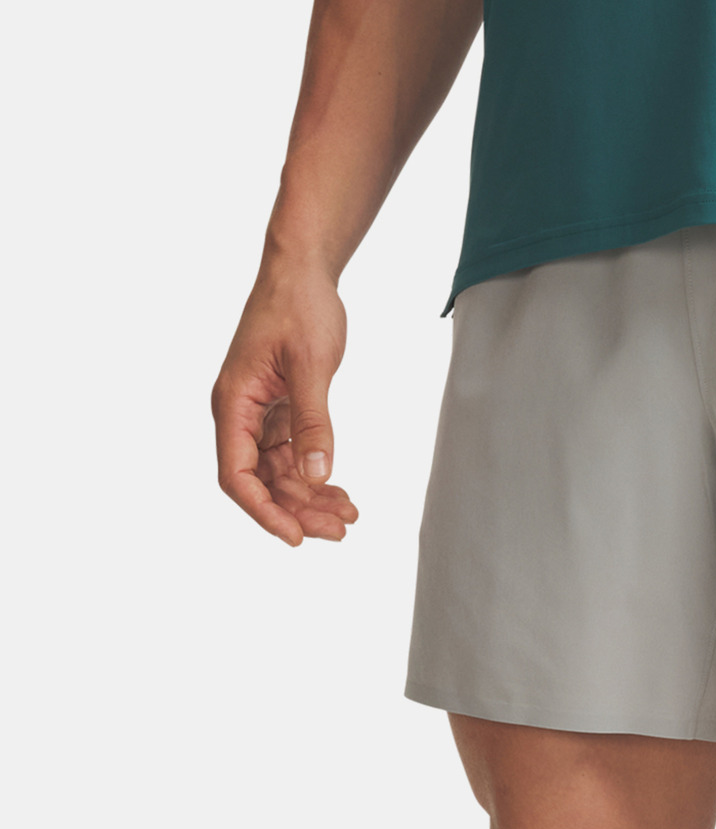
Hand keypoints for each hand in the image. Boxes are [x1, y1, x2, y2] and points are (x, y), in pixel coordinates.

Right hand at [213, 267, 358, 544]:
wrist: (303, 271)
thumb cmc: (298, 305)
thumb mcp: (310, 365)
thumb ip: (314, 421)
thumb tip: (316, 475)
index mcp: (233, 403)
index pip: (236, 475)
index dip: (264, 512)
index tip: (297, 537)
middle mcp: (239, 414)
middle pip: (261, 483)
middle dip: (298, 511)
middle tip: (340, 531)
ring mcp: (259, 415)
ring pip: (280, 475)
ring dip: (311, 499)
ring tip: (349, 517)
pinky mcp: (279, 411)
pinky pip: (293, 457)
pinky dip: (316, 476)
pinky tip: (341, 493)